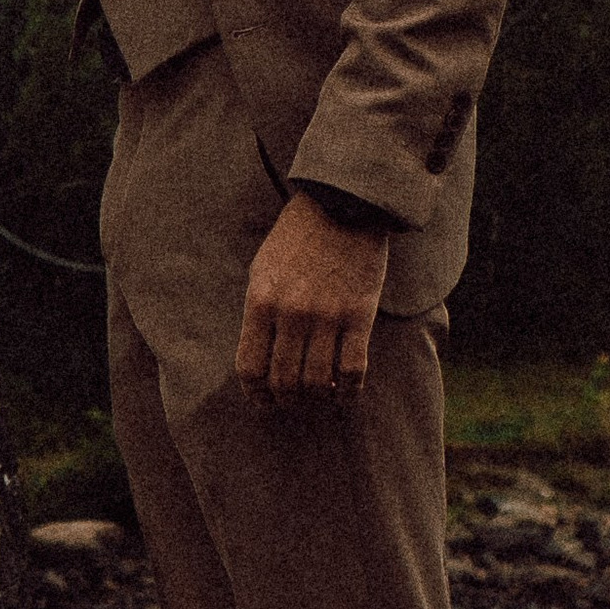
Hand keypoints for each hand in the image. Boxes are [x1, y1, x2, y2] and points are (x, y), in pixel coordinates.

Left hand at [235, 190, 389, 402]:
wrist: (343, 205)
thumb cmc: (298, 237)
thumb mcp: (262, 268)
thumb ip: (258, 311)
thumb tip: (258, 356)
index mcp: (260, 301)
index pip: (250, 367)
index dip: (255, 395)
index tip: (263, 403)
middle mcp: (290, 313)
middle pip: (283, 381)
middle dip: (287, 401)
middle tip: (293, 403)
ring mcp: (326, 316)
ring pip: (318, 383)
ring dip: (317, 398)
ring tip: (320, 396)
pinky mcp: (359, 315)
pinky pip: (354, 370)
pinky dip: (349, 391)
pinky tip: (346, 392)